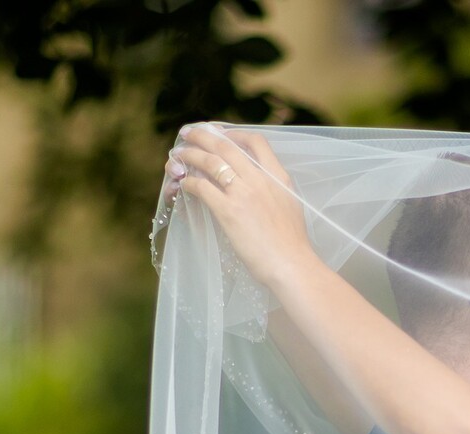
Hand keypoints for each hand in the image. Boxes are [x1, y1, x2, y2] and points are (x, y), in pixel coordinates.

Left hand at [162, 124, 320, 292]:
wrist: (291, 264)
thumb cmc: (292, 244)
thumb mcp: (290, 205)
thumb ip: (275, 189)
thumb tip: (260, 186)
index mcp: (278, 176)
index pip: (256, 141)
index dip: (234, 132)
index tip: (221, 133)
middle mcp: (260, 179)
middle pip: (225, 146)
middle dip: (202, 135)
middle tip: (188, 133)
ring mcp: (243, 193)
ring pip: (209, 162)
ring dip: (189, 155)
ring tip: (178, 155)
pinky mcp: (228, 211)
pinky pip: (201, 188)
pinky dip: (188, 183)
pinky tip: (182, 185)